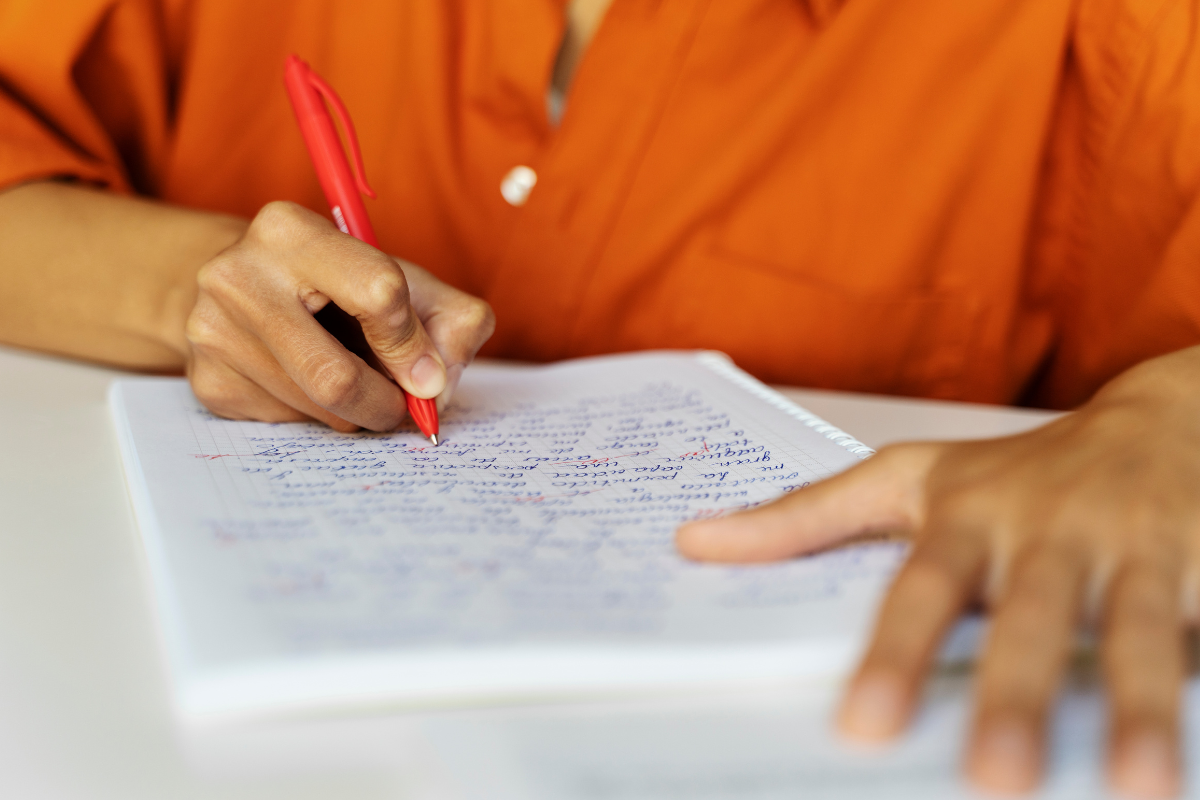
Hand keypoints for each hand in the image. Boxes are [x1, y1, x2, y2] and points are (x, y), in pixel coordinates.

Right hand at [185, 201, 493, 431]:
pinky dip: (319, 418)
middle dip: (385, 403)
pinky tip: (312, 386)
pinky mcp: (207, 381)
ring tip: (358, 383)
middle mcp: (237, 275)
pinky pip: (288, 424)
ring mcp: (213, 331)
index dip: (413, 345)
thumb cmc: (340, 284)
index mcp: (291, 231)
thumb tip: (439, 383)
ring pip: (316, 408)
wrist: (245, 289)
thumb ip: (452, 319)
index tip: (427, 374)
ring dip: (356, 413)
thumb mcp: (405, 280)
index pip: (378, 292)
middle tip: (404, 407)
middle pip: (336, 377)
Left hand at [677, 347, 1199, 797]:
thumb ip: (806, 517)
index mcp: (970, 516)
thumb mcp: (912, 478)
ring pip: (1137, 630)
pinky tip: (1198, 754)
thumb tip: (694, 542)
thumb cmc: (1021, 468)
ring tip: (1134, 787)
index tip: (862, 725)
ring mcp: (1138, 548)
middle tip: (994, 779)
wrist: (1166, 418)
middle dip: (1015, 694)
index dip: (893, 656)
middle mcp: (1050, 531)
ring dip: (1139, 704)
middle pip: (1031, 618)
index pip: (922, 590)